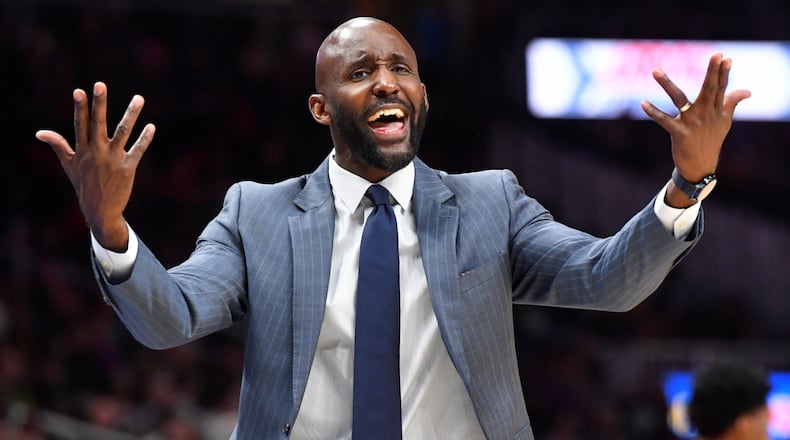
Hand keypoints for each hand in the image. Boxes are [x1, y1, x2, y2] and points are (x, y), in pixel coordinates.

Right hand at [36, 82, 154, 250]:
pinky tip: (151, 127)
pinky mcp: (127, 168)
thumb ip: (58, 146)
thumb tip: (40, 133)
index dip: (79, 107)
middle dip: (99, 104)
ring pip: (122, 132)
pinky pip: (138, 150)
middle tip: (100, 84)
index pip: (80, 124)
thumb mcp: (68, 165)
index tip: (79, 91)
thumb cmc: (83, 184)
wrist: (99, 210)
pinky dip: (145, 139)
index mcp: (82, 150)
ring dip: (131, 115)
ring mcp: (113, 159)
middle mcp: (97, 152)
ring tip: (139, 98)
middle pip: (98, 123)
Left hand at [641, 53, 749, 204]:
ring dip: (666, 84)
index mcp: (716, 110)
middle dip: (712, 72)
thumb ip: (731, 103)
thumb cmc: (712, 140)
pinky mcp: (679, 133)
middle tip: (715, 55)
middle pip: (709, 89)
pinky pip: (663, 120)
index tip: (725, 57)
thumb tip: (748, 91)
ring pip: (679, 99)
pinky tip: (643, 103)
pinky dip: (653, 112)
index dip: (723, 73)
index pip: (721, 88)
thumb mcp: (724, 122)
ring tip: (655, 70)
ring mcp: (692, 123)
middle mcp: (705, 114)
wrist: (700, 167)